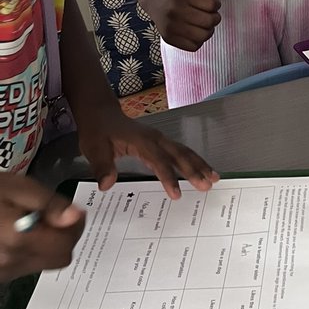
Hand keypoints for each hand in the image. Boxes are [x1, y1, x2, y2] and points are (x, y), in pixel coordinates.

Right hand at [0, 174, 85, 281]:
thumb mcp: (18, 187)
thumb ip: (49, 204)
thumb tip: (76, 217)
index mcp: (18, 239)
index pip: (65, 246)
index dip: (75, 227)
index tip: (71, 211)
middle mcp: (10, 262)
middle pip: (59, 259)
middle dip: (63, 237)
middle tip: (52, 215)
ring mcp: (1, 273)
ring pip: (43, 264)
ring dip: (46, 245)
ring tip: (29, 221)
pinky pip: (24, 266)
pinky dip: (29, 251)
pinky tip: (16, 232)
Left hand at [77, 107, 219, 199]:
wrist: (101, 113)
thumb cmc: (98, 131)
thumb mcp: (94, 148)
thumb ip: (102, 166)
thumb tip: (106, 185)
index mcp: (141, 141)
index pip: (158, 161)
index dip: (169, 177)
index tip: (177, 195)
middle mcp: (155, 138)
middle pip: (179, 154)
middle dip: (194, 170)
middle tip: (207, 186)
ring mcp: (160, 139)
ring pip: (184, 151)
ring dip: (199, 164)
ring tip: (214, 178)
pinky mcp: (160, 142)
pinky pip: (180, 151)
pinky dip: (193, 161)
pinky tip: (202, 171)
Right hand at [145, 0, 220, 51]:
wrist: (157, 1)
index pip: (212, 5)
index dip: (216, 4)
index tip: (211, 4)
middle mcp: (174, 10)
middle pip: (209, 21)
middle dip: (215, 18)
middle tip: (211, 15)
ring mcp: (171, 26)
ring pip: (203, 35)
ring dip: (209, 30)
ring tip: (204, 24)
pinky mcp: (169, 38)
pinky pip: (194, 46)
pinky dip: (198, 41)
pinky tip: (195, 32)